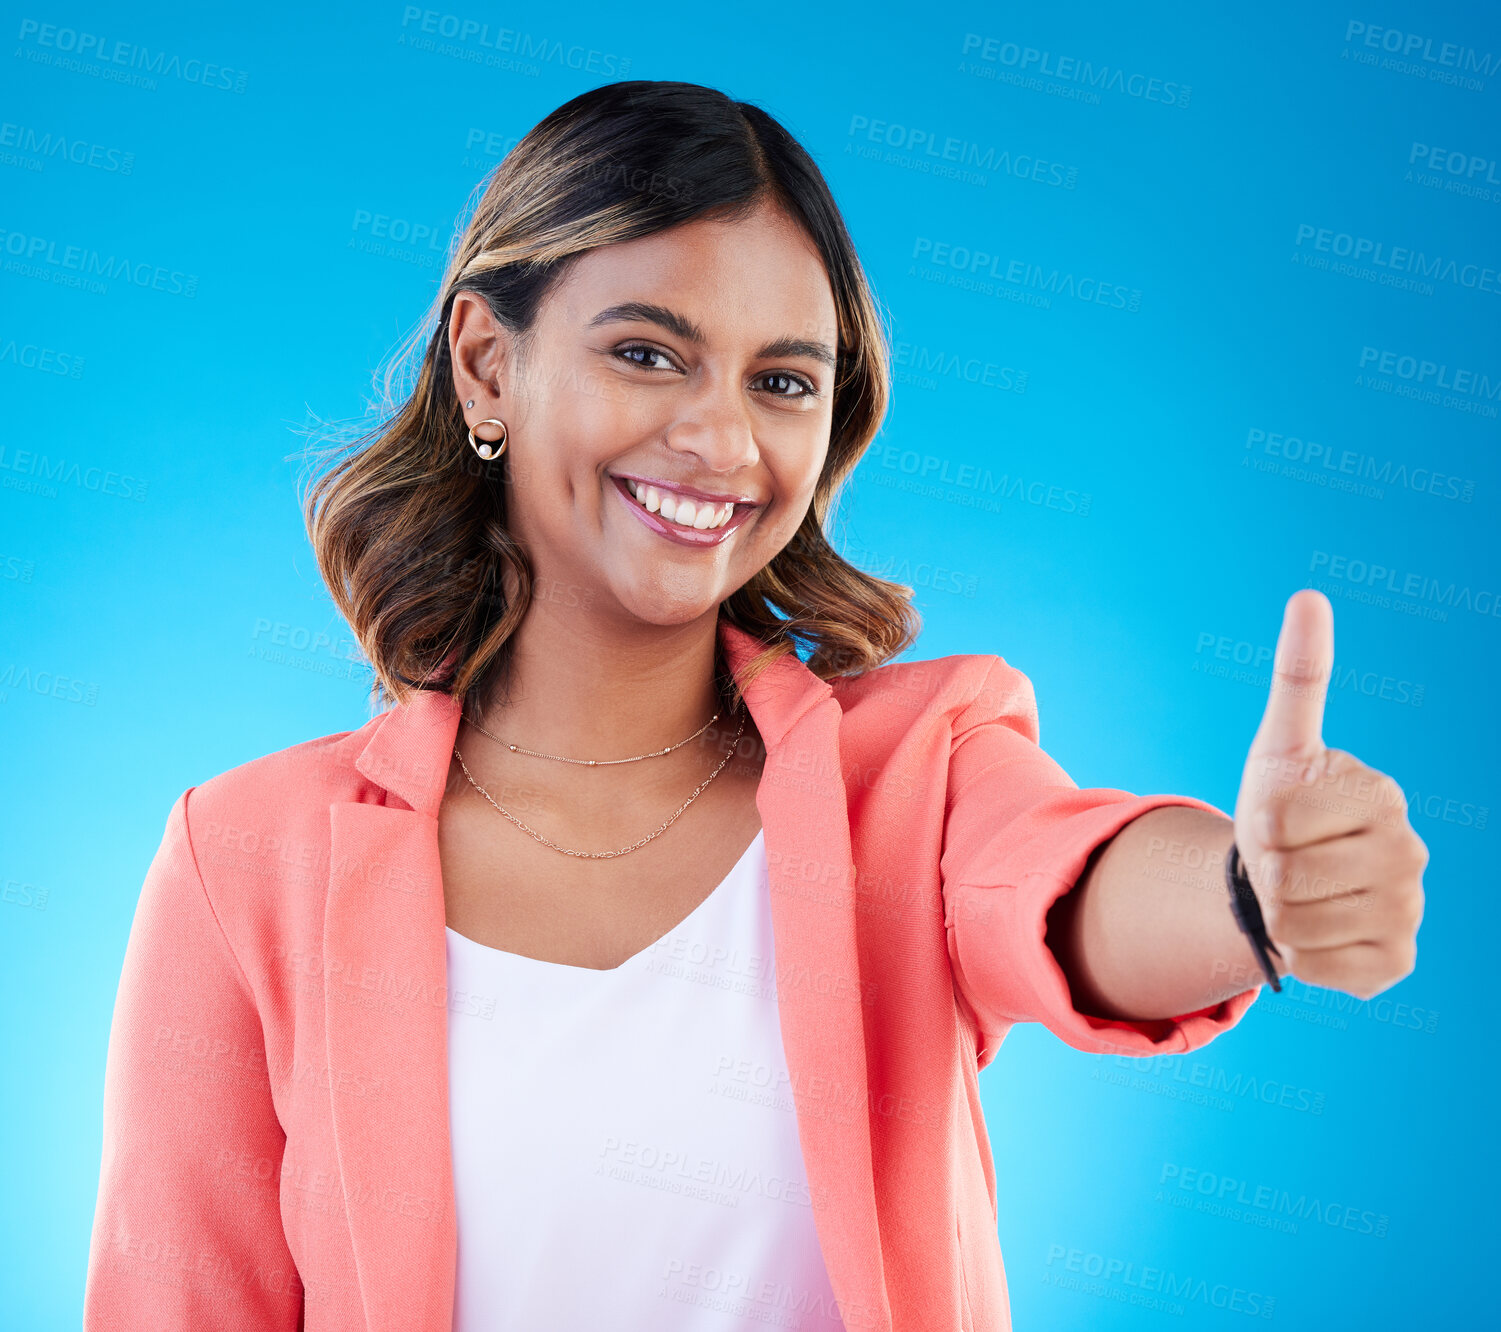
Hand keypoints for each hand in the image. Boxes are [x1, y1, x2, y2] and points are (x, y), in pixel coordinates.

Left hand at [1232, 590, 1426, 998]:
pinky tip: (1315, 931)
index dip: (1257, 825)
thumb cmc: (1280, 808)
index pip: (1276, 821)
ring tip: (1296, 895)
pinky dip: (1297, 956)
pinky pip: (1317, 968)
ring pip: (1296, 925)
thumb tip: (1309, 596)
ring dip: (1276, 915)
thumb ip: (1299, 676)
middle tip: (1283, 863)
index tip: (1277, 820)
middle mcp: (1410, 853)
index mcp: (1382, 795)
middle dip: (1264, 871)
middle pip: (1284, 875)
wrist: (1283, 879)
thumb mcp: (1280, 745)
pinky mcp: (1395, 964)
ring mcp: (1411, 912)